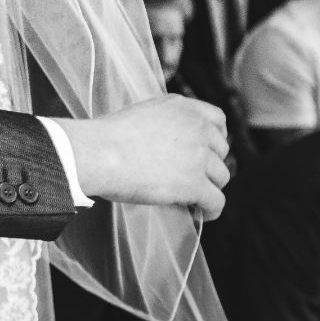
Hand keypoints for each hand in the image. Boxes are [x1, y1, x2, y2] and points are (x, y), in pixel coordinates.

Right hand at [53, 94, 230, 219]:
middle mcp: (195, 127)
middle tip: (195, 176)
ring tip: (196, 197)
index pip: (217, 119)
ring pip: (221, 177)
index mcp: (181, 107)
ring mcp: (198, 156)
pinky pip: (216, 201)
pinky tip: (202, 213)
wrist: (98, 153)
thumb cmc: (106, 137)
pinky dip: (211, 209)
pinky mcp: (194, 183)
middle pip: (221, 150)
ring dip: (210, 186)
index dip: (216, 137)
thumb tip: (168, 146)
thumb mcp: (140, 114)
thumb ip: (163, 124)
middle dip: (210, 163)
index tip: (208, 149)